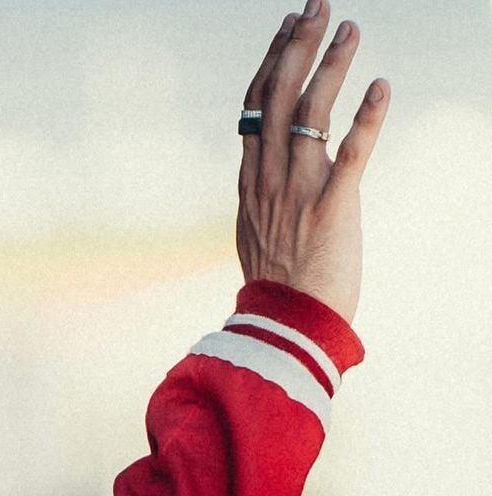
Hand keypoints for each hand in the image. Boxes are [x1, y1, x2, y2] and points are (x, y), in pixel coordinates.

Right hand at [236, 0, 389, 323]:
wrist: (286, 325)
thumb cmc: (279, 284)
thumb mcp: (259, 229)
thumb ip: (264, 192)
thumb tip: (266, 170)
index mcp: (251, 181)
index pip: (255, 107)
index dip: (271, 63)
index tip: (287, 29)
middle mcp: (269, 179)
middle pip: (276, 97)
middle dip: (296, 47)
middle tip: (316, 7)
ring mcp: (298, 192)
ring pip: (309, 115)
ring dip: (330, 67)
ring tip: (350, 30)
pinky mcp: (332, 209)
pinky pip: (350, 156)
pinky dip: (366, 118)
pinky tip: (381, 86)